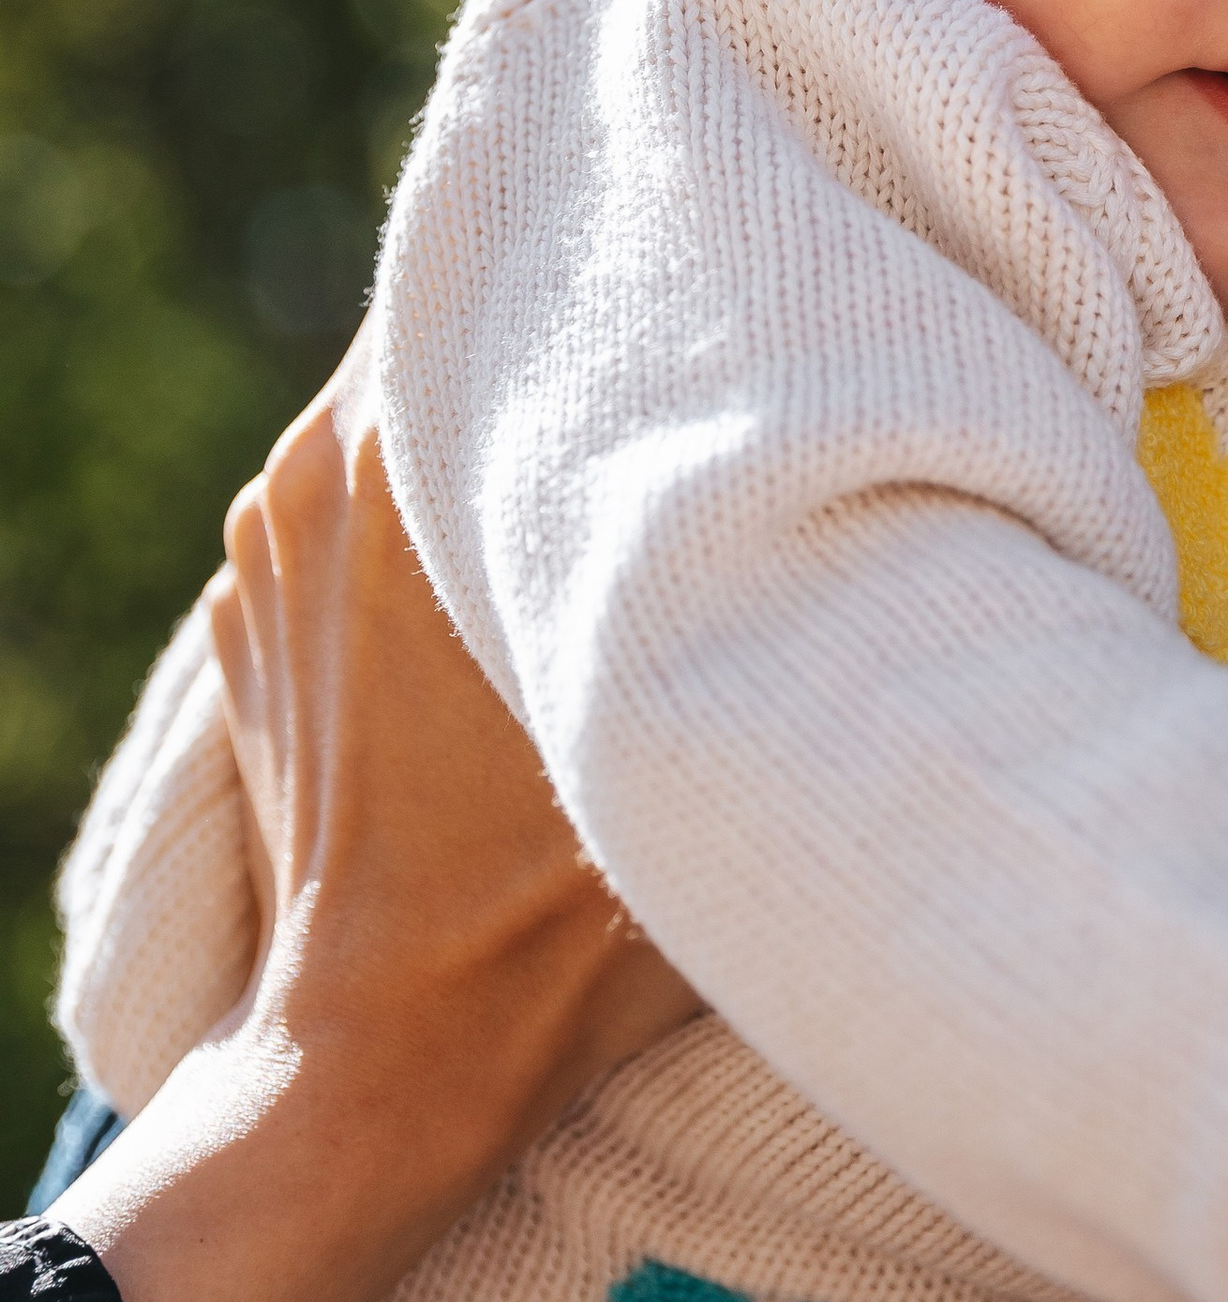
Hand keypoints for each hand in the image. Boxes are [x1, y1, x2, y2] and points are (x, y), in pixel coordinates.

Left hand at [211, 325, 700, 1135]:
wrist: (376, 1056)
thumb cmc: (552, 914)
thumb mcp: (702, 723)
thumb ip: (781, 592)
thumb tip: (903, 497)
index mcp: (417, 458)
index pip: (510, 258)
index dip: (622, 245)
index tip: (717, 255)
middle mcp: (323, 465)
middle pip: (469, 321)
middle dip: (576, 339)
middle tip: (698, 363)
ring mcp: (270, 535)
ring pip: (414, 408)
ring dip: (505, 426)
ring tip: (615, 475)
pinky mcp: (250, 604)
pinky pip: (359, 497)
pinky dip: (433, 513)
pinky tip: (520, 581)